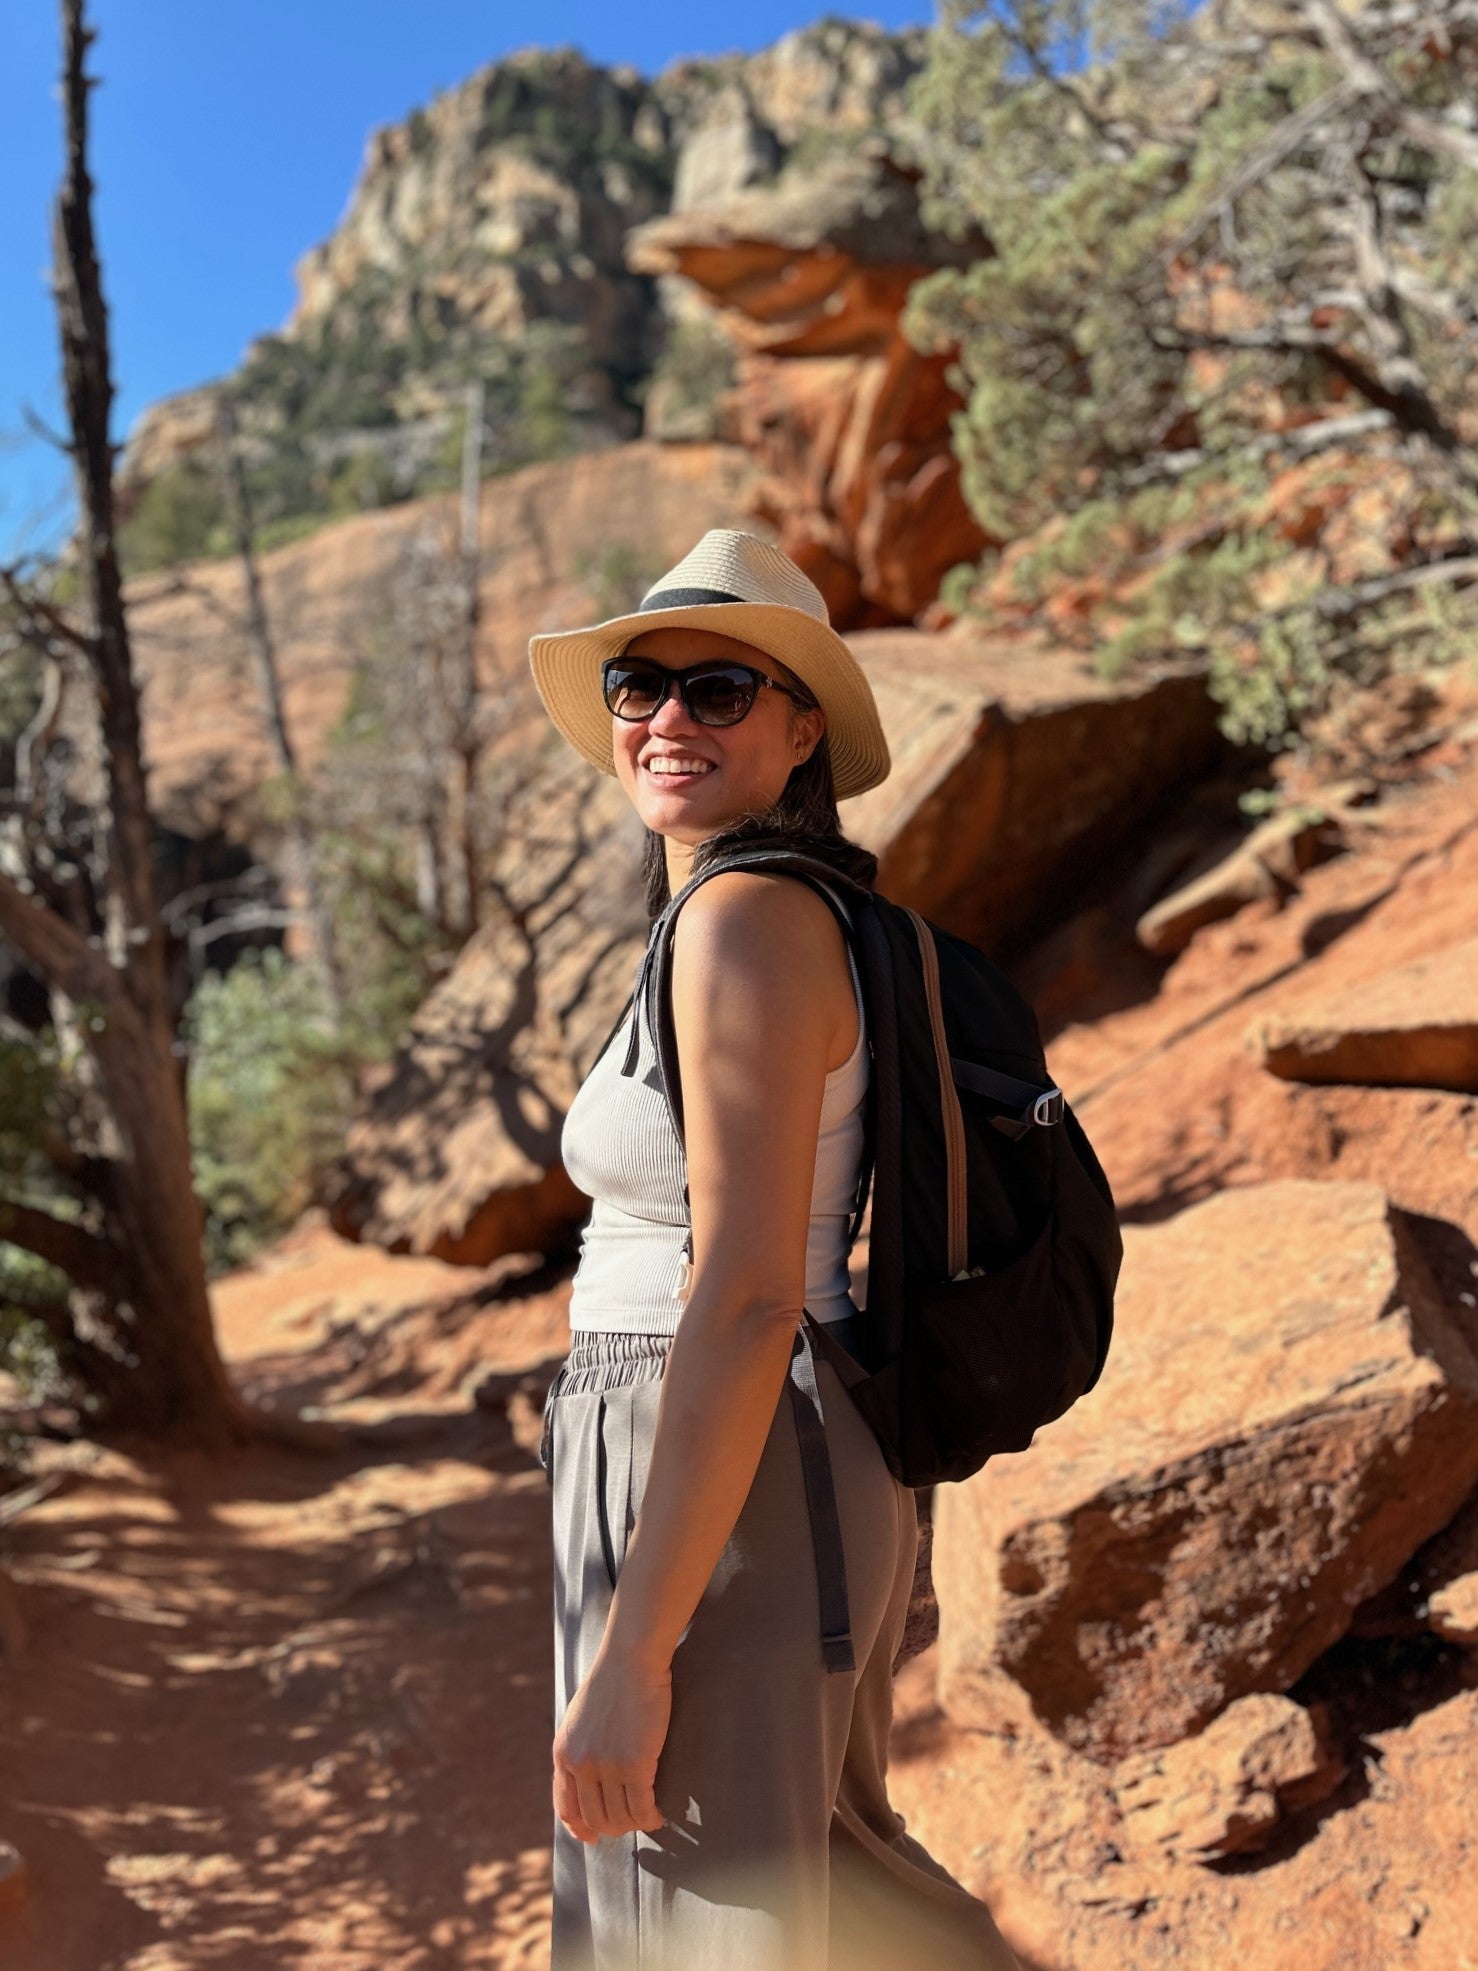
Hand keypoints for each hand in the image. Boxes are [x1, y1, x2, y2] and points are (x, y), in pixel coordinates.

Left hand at [553, 1645, 672, 1845]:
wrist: (630, 1658)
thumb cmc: (611, 1682)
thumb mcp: (580, 1718)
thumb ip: (579, 1749)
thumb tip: (587, 1778)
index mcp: (563, 1754)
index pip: (566, 1807)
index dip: (579, 1828)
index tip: (591, 1839)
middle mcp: (580, 1765)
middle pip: (595, 1818)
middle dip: (613, 1828)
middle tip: (631, 1823)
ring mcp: (606, 1767)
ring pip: (619, 1817)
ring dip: (634, 1824)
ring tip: (647, 1817)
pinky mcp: (635, 1765)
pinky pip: (641, 1807)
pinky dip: (650, 1818)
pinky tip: (658, 1816)